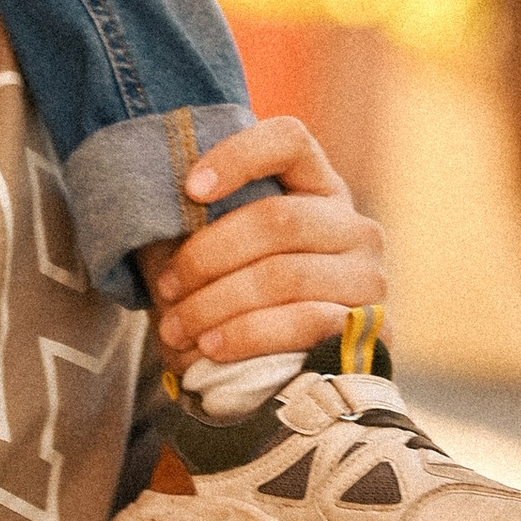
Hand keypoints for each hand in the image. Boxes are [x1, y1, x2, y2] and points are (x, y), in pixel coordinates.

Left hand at [137, 117, 388, 373]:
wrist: (297, 380)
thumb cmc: (246, 303)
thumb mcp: (225, 257)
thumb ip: (201, 227)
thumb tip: (151, 212)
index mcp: (317, 187)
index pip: (289, 140)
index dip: (239, 155)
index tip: (189, 188)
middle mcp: (353, 224)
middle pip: (277, 219)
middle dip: (209, 254)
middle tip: (165, 286)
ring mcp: (367, 276)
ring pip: (285, 275)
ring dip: (217, 303)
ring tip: (176, 327)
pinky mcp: (369, 329)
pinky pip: (305, 323)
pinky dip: (248, 335)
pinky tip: (212, 347)